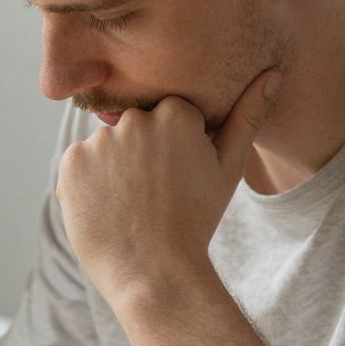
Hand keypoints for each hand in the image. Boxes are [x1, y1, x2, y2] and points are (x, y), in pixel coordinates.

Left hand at [56, 68, 281, 301]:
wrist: (154, 273)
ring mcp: (99, 141)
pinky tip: (109, 209)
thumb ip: (248, 116)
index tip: (178, 177)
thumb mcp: (228, 168)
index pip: (169, 116)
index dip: (175, 148)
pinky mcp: (70, 164)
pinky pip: (80, 165)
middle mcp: (134, 119)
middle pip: (136, 127)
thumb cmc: (197, 220)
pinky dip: (89, 184)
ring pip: (108, 147)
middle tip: (155, 194)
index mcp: (175, 113)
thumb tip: (273, 73)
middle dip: (143, 153)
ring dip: (115, 168)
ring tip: (133, 204)